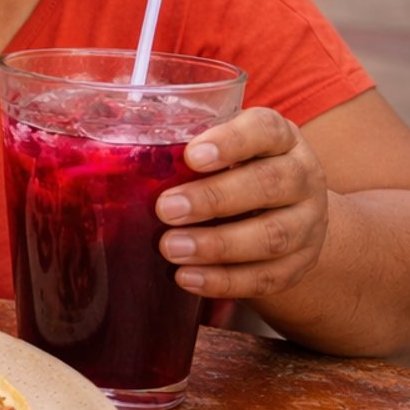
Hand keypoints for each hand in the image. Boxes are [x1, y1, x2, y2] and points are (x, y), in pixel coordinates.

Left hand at [156, 107, 329, 299]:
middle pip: (270, 184)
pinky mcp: (301, 263)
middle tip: (166, 209)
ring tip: (171, 249)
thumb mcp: (217, 150)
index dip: (232, 141)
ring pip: (273, 235)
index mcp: (279, 138)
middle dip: (215, 198)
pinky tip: (188, 279)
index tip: (192, 156)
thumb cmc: (233, 172)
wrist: (288, 214)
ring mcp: (308, 222)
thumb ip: (179, 148)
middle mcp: (302, 175)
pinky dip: (226, 281)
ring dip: (218, 245)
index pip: (265, 129)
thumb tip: (101, 157)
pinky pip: (269, 276)